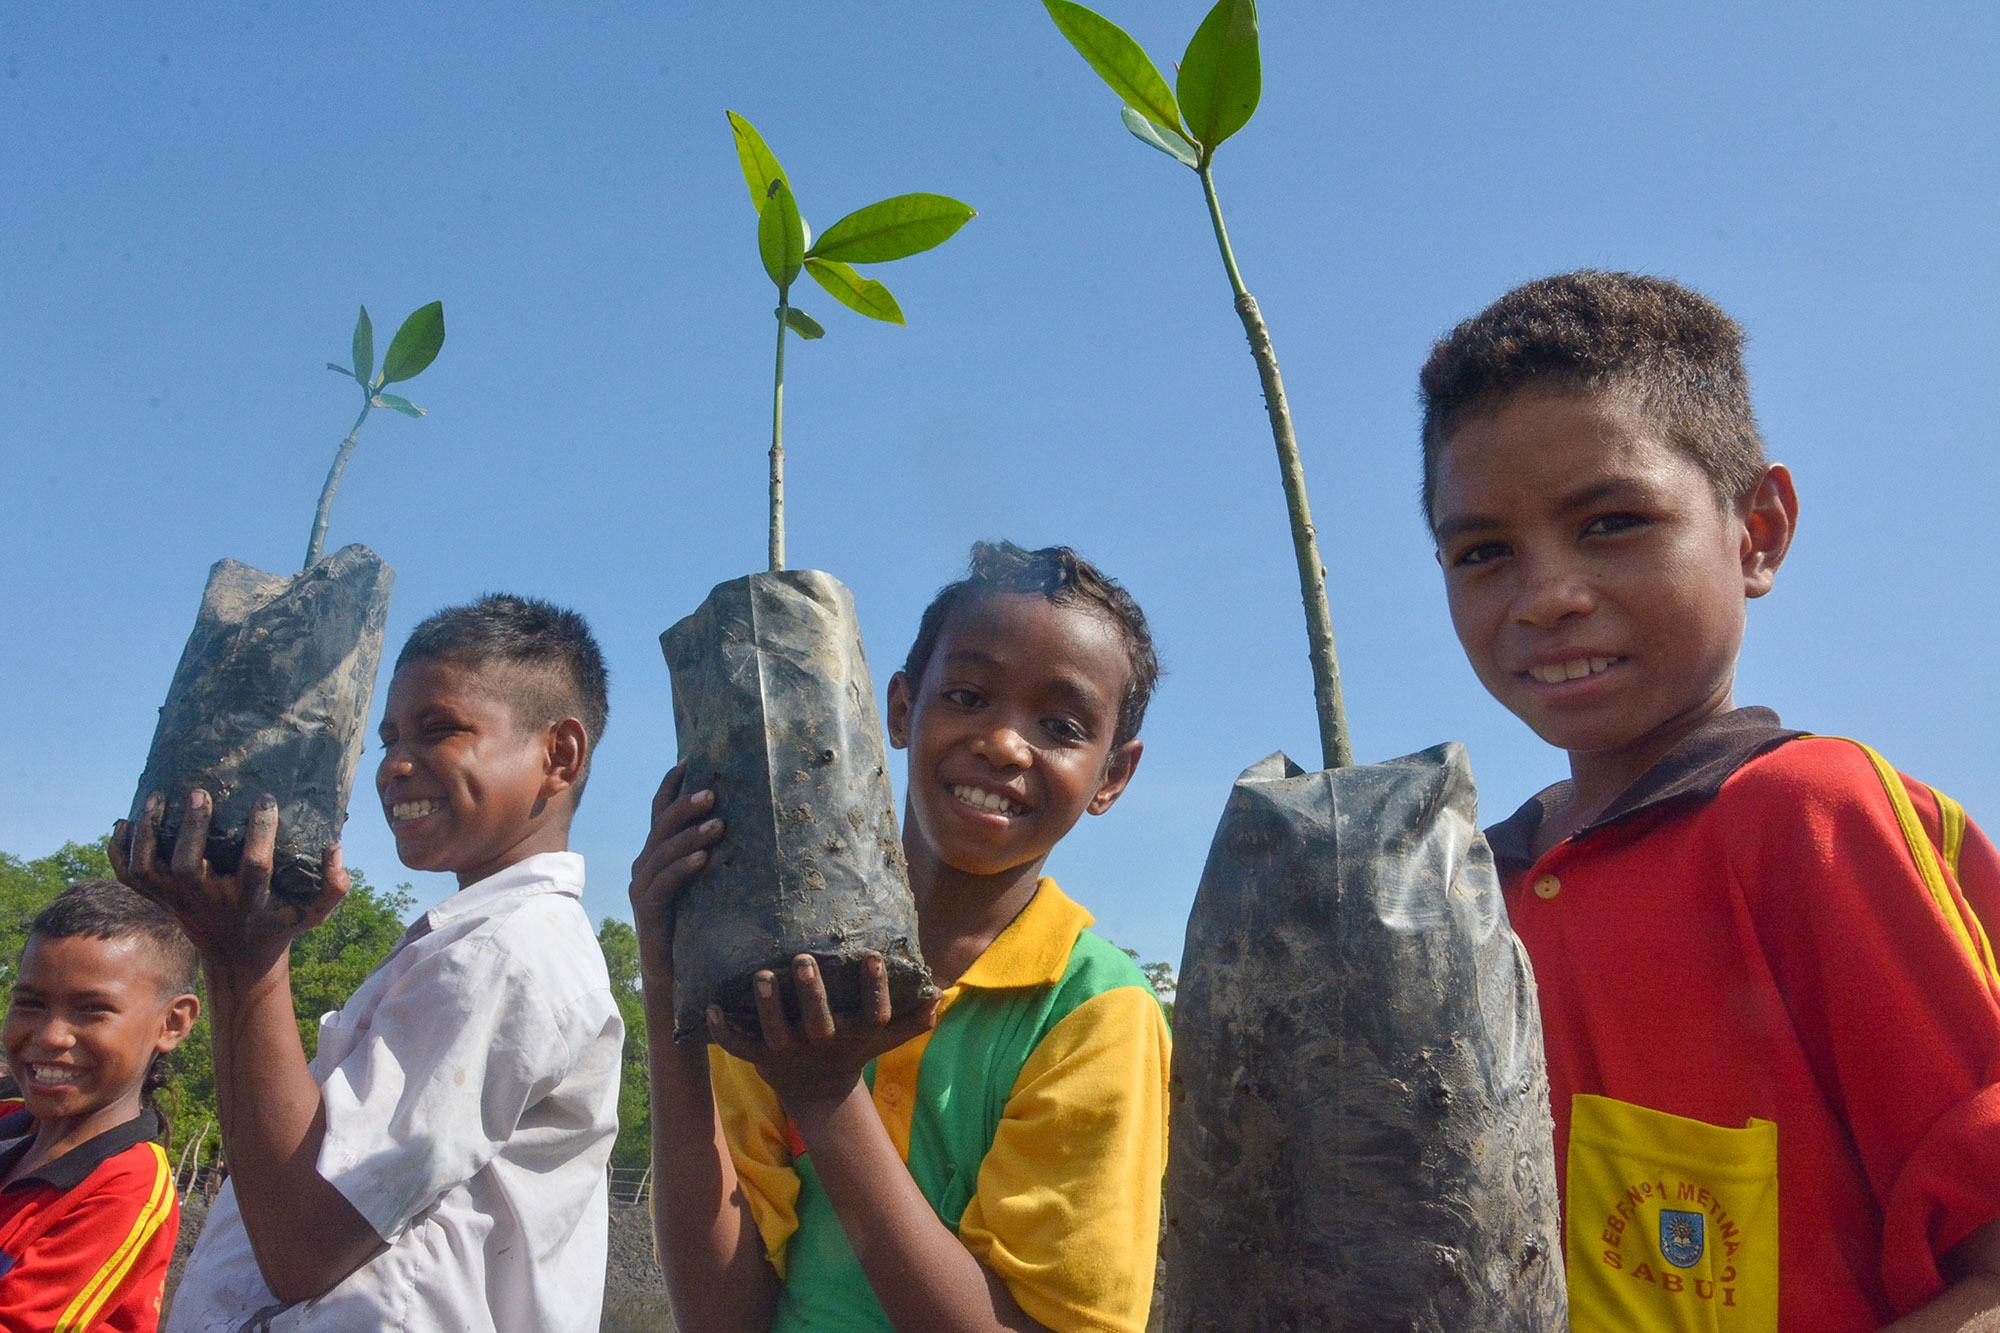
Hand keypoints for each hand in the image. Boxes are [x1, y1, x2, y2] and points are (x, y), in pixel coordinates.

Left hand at [110, 789, 347, 968]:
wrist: (235, 957)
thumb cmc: (278, 924)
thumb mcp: (313, 913)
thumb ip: (335, 886)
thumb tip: (335, 847)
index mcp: (246, 902)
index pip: (254, 866)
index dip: (260, 832)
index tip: (266, 799)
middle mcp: (206, 902)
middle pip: (188, 866)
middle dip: (192, 827)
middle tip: (201, 792)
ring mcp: (176, 902)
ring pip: (149, 868)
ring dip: (149, 832)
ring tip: (158, 798)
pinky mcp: (158, 899)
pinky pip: (127, 875)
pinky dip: (120, 848)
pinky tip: (126, 822)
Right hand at [627, 762, 723, 980]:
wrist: (672, 973)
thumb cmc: (694, 924)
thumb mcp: (703, 882)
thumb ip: (710, 854)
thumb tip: (744, 823)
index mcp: (656, 853)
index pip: (659, 810)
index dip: (671, 785)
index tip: (690, 759)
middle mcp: (644, 865)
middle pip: (661, 824)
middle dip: (686, 804)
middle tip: (713, 792)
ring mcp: (642, 887)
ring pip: (663, 850)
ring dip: (691, 834)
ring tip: (719, 824)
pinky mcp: (647, 910)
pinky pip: (665, 882)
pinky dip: (684, 867)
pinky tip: (704, 859)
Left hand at [707, 952, 938, 1113]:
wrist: (818, 1093)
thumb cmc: (853, 1050)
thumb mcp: (884, 1039)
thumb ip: (912, 1019)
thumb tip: (940, 993)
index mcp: (853, 1036)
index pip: (871, 1013)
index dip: (873, 988)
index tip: (873, 957)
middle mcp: (821, 1044)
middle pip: (817, 1023)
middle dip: (809, 991)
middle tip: (802, 958)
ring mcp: (788, 1052)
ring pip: (774, 1032)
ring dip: (766, 1005)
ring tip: (760, 975)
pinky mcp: (760, 1057)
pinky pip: (738, 1047)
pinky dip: (722, 1031)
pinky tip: (709, 1007)